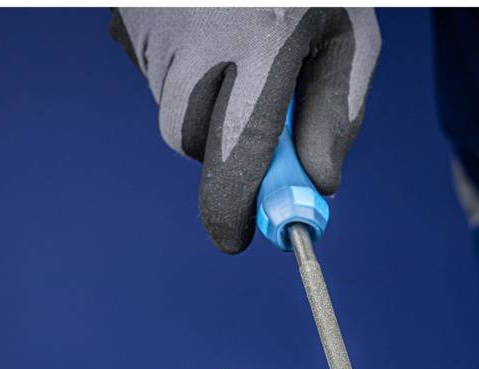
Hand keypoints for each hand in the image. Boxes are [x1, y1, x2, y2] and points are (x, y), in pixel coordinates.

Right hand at [111, 8, 379, 252]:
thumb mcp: (351, 35)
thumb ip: (337, 115)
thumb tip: (317, 188)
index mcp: (264, 38)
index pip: (238, 152)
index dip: (235, 206)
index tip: (240, 238)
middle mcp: (198, 35)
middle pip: (194, 140)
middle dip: (227, 150)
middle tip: (259, 123)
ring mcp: (153, 26)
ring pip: (176, 110)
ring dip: (210, 107)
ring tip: (242, 50)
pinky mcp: (127, 20)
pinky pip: (158, 76)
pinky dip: (189, 75)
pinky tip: (212, 32)